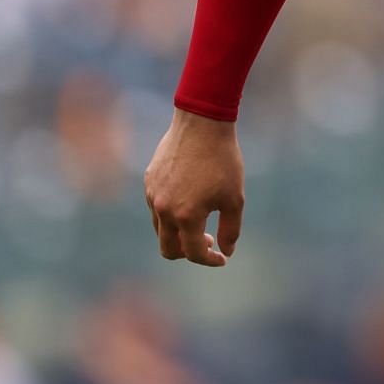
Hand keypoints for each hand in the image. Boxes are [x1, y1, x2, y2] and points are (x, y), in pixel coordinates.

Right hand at [144, 108, 244, 266]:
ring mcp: (152, 195)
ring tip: (199, 221)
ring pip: (160, 229)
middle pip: (168, 249)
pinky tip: (189, 199)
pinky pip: (155, 207)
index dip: (210, 259)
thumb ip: (231, 229)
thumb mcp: (235, 197)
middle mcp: (163, 209)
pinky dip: (170, 213)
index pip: (194, 253)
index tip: (222, 257)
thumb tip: (226, 251)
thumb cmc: (223, 160)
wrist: (202, 123)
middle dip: (188, 253)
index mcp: (186, 216)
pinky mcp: (149, 181)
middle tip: (207, 242)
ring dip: (178, 233)